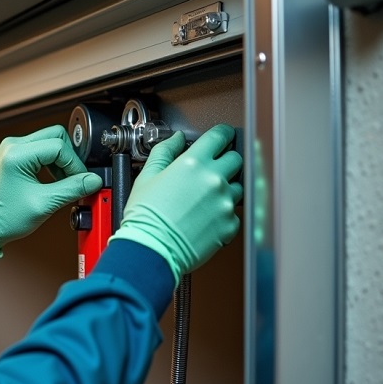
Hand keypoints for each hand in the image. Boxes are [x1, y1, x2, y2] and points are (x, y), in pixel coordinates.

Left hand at [0, 125, 102, 256]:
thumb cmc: (3, 218)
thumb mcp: (44, 204)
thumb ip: (72, 189)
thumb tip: (93, 180)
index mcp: (17, 154)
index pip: (59, 147)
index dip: (75, 164)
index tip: (80, 180)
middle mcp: (13, 146)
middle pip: (56, 137)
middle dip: (69, 159)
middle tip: (73, 179)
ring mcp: (12, 148)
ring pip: (50, 142)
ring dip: (61, 161)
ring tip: (61, 183)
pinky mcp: (14, 155)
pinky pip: (41, 150)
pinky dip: (51, 163)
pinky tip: (52, 180)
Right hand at [110, 124, 243, 283]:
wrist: (151, 249)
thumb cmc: (145, 217)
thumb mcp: (147, 177)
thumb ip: (164, 152)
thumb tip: (175, 139)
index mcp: (193, 164)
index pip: (219, 136)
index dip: (222, 134)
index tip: (222, 137)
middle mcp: (213, 179)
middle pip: (235, 158)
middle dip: (225, 161)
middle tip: (210, 171)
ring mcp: (225, 202)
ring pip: (237, 186)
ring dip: (225, 189)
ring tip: (203, 200)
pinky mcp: (230, 224)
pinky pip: (234, 213)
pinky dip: (223, 214)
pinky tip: (204, 218)